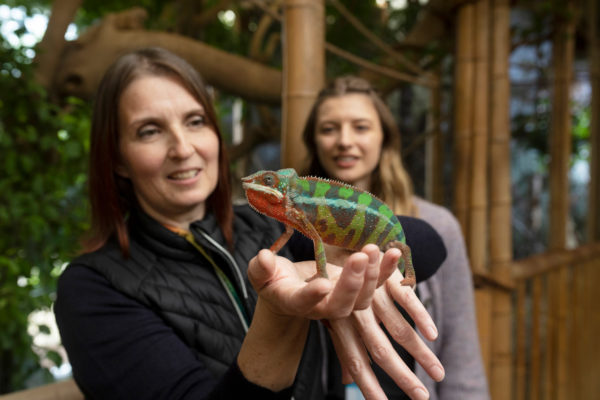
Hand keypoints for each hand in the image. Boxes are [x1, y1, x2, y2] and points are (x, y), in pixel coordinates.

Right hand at [247, 246, 395, 319]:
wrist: (289, 291)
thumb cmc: (272, 279)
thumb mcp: (260, 272)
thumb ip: (261, 268)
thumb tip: (265, 258)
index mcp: (294, 301)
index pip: (303, 303)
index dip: (312, 297)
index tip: (320, 285)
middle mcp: (321, 307)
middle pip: (341, 305)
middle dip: (352, 283)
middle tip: (358, 258)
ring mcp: (342, 301)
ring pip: (363, 298)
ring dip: (372, 275)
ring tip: (373, 249)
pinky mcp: (357, 290)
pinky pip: (377, 284)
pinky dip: (387, 270)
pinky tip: (394, 251)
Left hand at [325, 248, 443, 399]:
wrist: (337, 238)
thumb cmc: (338, 283)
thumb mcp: (336, 314)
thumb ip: (345, 346)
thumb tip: (347, 382)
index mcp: (342, 324)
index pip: (355, 361)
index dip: (368, 385)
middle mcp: (356, 312)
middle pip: (380, 350)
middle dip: (401, 376)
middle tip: (422, 398)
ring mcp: (371, 294)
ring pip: (398, 328)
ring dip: (419, 353)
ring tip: (439, 374)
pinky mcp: (385, 277)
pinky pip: (405, 298)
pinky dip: (420, 316)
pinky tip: (433, 335)